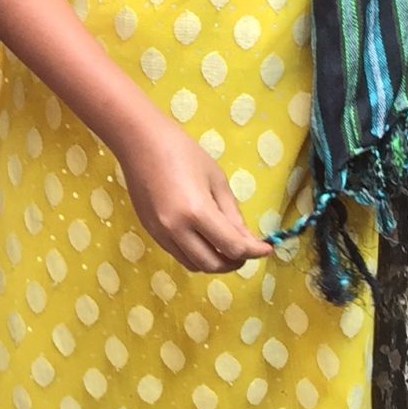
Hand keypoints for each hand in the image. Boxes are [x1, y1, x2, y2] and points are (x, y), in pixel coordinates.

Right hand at [119, 113, 273, 273]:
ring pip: (193, 265)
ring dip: (214, 262)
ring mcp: (160, 233)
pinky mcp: (150, 232)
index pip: (232, 247)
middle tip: (246, 251)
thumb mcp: (216, 180)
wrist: (141, 143)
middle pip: (213, 264)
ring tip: (226, 248)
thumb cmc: (183, 153)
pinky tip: (204, 240)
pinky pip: (178, 254)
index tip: (267, 248)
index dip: (254, 252)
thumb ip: (232, 214)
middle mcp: (176, 229)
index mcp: (197, 212)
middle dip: (235, 262)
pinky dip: (196, 254)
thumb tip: (247, 239)